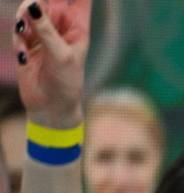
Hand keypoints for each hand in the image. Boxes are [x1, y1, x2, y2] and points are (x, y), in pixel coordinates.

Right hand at [12, 0, 89, 127]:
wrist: (51, 107)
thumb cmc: (66, 83)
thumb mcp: (61, 56)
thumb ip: (46, 29)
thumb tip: (33, 4)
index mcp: (79, 25)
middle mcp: (62, 24)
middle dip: (37, 2)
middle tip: (33, 13)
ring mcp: (44, 31)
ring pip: (29, 9)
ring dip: (24, 20)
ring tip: (23, 33)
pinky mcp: (28, 40)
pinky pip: (20, 28)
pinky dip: (19, 40)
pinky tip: (24, 57)